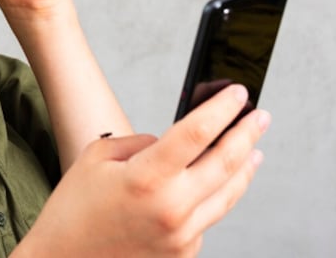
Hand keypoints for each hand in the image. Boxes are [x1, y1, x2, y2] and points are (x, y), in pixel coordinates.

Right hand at [14, 85, 270, 256]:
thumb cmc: (74, 209)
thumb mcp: (97, 157)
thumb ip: (140, 142)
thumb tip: (170, 143)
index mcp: (146, 178)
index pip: (198, 133)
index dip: (223, 109)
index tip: (238, 94)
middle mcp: (171, 209)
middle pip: (226, 164)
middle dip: (248, 135)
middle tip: (261, 117)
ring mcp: (181, 237)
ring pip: (227, 195)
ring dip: (244, 168)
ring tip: (254, 150)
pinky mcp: (183, 255)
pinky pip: (207, 219)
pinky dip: (214, 198)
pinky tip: (215, 185)